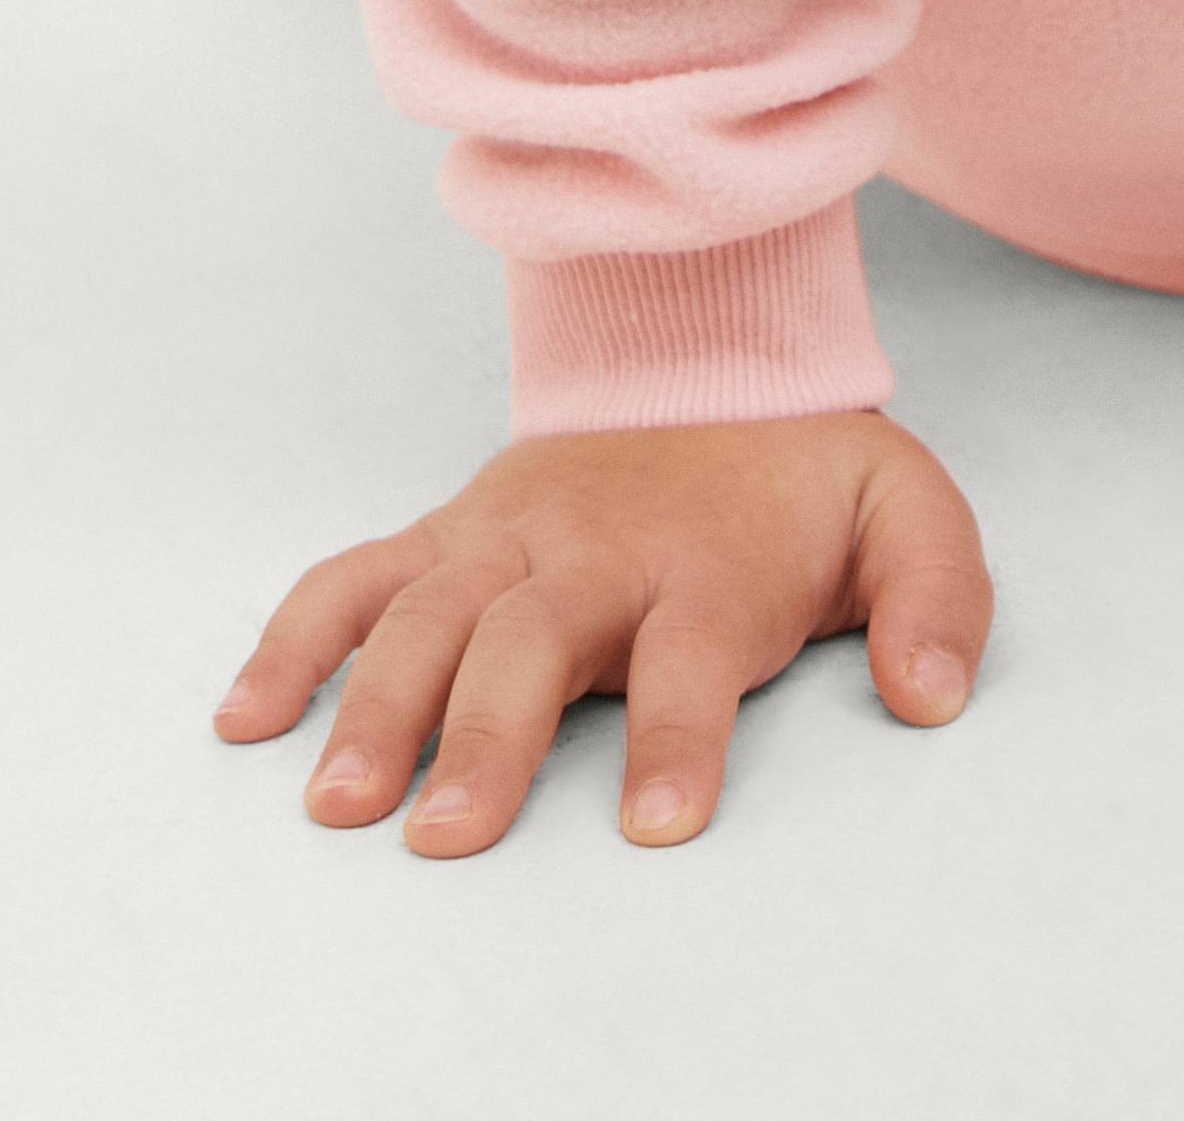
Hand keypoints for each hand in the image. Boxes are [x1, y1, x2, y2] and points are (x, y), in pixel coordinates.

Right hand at [212, 412, 992, 852]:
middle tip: (445, 836)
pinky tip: (246, 719)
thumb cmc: (805, 474)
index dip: (677, 739)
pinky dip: (294, 640)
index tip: (658, 823)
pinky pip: (356, 578)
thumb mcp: (907, 511)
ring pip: (429, 618)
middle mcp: (594, 551)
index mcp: (707, 564)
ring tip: (338, 804)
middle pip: (532, 646)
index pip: (690, 660)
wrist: (714, 347)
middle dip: (488, 740)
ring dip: (377, 707)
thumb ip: (937, 600)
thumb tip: (932, 694)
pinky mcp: (450, 532)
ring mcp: (509, 539)